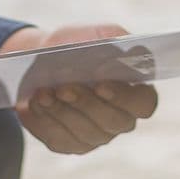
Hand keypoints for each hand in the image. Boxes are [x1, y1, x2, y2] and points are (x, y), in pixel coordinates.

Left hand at [0, 24, 159, 154]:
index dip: (125, 97)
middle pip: (113, 122)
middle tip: (64, 87)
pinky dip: (45, 120)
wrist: (41, 61)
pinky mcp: (69, 144)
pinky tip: (35, 103)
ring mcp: (96, 136)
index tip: (101, 84)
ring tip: (43, 93)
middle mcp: (120, 119)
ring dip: (61, 111)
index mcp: (135, 91)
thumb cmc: (75, 46)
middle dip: (86, 104)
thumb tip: (121, 54)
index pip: (144, 103)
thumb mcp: (95, 35)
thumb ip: (113, 39)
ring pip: (84, 133)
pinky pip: (59, 138)